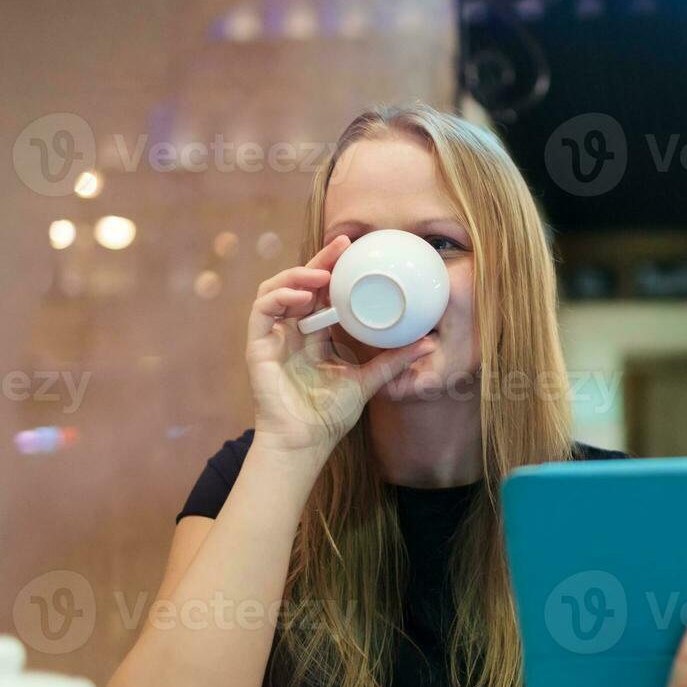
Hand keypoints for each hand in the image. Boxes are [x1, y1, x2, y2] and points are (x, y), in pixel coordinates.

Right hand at [245, 235, 435, 456]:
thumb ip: (394, 359)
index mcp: (314, 334)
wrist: (305, 443)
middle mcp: (292, 330)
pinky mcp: (257, 347)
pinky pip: (261, 310)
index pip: (321, 291)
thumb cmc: (329, 416)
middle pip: (300, 283)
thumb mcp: (369, 380)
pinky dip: (279, 296)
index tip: (355, 249)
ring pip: (276, 288)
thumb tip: (429, 342)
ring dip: (298, 274)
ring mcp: (273, 337)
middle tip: (343, 243)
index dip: (334, 267)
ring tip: (323, 273)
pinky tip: (302, 297)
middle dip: (320, 260)